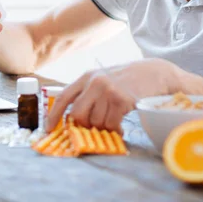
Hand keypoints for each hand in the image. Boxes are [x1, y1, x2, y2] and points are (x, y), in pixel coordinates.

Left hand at [45, 58, 180, 132]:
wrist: (155, 73)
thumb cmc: (129, 80)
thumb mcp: (104, 80)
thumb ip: (89, 94)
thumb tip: (74, 119)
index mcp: (87, 77)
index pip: (64, 96)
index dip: (53, 114)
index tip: (48, 128)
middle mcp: (94, 82)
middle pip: (77, 114)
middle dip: (85, 126)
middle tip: (95, 127)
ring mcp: (107, 90)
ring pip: (96, 121)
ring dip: (104, 127)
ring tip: (114, 121)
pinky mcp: (120, 99)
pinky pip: (111, 124)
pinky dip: (115, 129)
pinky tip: (121, 125)